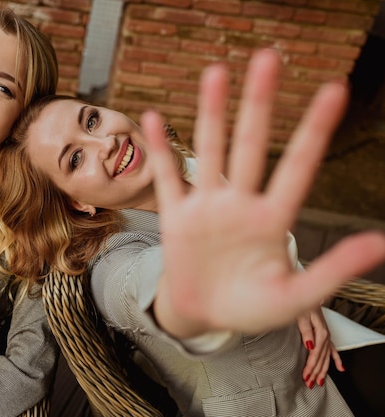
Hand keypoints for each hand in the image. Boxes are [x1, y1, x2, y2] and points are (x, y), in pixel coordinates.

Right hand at [143, 48, 384, 337]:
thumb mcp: (295, 297)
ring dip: (211, 113)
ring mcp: (207, 206)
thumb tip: (382, 241)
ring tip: (216, 73)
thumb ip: (333, 269)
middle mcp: (241, 202)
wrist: (204, 315)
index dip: (314, 130)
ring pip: (210, 150)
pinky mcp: (177, 216)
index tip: (334, 89)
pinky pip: (168, 178)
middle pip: (251, 145)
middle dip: (259, 104)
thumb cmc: (252, 308)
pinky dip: (161, 150)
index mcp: (273, 220)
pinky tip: (154, 118)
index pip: (298, 167)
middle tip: (267, 58)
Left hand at [296, 307, 343, 387]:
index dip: (310, 366)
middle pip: (321, 359)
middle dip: (315, 372)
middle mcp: (325, 336)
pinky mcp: (325, 334)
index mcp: (320, 333)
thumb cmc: (304, 305)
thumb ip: (306, 331)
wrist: (309, 297)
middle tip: (310, 384)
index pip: (315, 354)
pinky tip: (340, 368)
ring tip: (320, 382)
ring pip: (326, 357)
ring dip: (323, 370)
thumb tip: (310, 346)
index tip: (305, 376)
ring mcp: (326, 336)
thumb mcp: (302, 316)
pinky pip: (333, 349)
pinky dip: (336, 359)